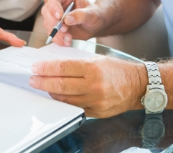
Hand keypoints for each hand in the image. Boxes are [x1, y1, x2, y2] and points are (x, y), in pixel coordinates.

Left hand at [29, 56, 146, 117]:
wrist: (138, 86)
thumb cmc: (118, 70)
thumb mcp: (97, 60)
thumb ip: (77, 64)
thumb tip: (55, 67)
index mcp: (93, 68)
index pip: (63, 68)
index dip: (46, 68)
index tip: (36, 68)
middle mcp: (94, 86)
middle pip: (60, 85)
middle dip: (43, 82)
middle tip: (33, 79)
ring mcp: (95, 101)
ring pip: (65, 99)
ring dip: (51, 93)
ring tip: (43, 87)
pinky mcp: (96, 112)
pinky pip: (74, 108)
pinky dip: (64, 102)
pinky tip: (58, 96)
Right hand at [42, 0, 104, 45]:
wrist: (96, 26)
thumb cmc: (95, 15)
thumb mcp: (92, 14)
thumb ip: (80, 15)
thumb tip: (67, 19)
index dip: (54, 5)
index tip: (60, 15)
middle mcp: (59, 6)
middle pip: (46, 10)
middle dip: (53, 21)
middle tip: (64, 29)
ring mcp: (56, 18)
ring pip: (48, 24)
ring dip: (56, 33)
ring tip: (68, 37)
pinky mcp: (57, 29)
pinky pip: (52, 34)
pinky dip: (58, 40)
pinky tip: (67, 41)